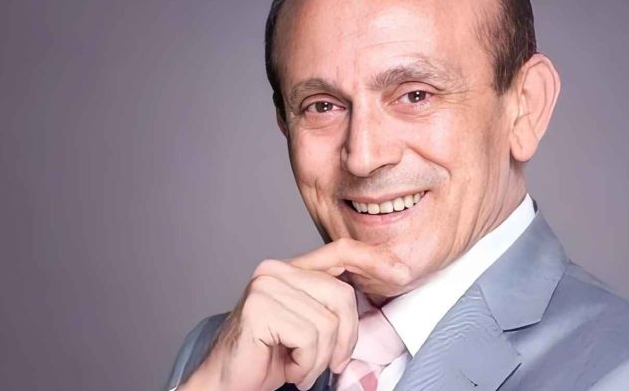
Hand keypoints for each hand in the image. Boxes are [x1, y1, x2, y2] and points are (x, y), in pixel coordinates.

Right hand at [180, 238, 409, 390]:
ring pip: (329, 323)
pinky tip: (287, 370)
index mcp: (289, 269)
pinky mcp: (259, 309)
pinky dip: (305, 365)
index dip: (374, 259)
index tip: (402, 273)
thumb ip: (331, 303)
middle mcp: (275, 270)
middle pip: (342, 297)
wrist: (225, 384)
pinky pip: (310, 338)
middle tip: (328, 363)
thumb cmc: (269, 357)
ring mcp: (265, 287)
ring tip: (298, 367)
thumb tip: (382, 286)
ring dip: (320, 358)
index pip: (340, 251)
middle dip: (344, 339)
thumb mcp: (309, 324)